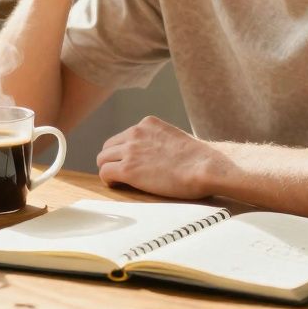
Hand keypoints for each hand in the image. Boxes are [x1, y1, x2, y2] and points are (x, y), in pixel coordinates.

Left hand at [96, 116, 220, 198]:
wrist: (205, 167)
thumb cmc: (199, 159)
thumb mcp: (175, 138)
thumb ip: (159, 141)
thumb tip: (156, 154)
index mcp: (147, 124)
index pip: (124, 136)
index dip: (124, 151)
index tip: (129, 162)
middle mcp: (135, 132)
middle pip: (109, 146)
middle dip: (113, 159)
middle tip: (120, 173)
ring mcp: (130, 150)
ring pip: (103, 159)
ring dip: (109, 169)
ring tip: (119, 181)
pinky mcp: (128, 169)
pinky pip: (105, 172)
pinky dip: (108, 180)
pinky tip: (118, 185)